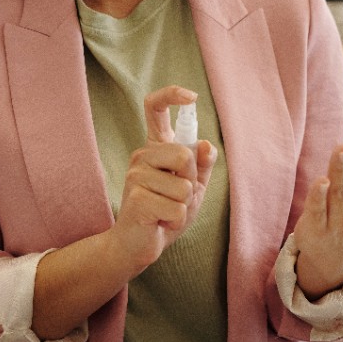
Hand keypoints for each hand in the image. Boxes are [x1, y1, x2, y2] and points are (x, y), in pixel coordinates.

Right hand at [107, 85, 217, 275]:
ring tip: (165, 211)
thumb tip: (206, 144)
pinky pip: (176, 208)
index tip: (192, 96)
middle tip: (175, 196)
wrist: (138, 246)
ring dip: (183, 206)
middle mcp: (142, 156)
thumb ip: (202, 166)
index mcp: (155, 148)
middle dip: (190, 181)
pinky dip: (176, 221)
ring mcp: (135, 176)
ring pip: (183, 187)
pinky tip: (159, 222)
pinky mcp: (136, 199)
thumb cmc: (164, 213)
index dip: (172, 95)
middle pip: (184, 154)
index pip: (155, 108)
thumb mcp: (192, 188)